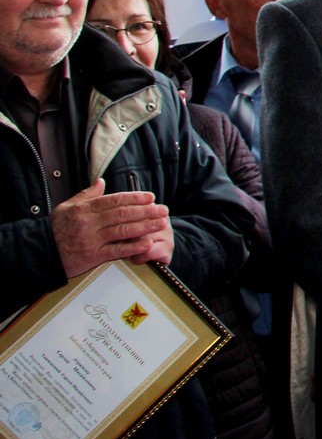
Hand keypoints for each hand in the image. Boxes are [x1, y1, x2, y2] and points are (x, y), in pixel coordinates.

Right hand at [51, 180, 173, 277]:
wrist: (40, 252)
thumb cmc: (56, 229)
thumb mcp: (66, 207)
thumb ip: (86, 195)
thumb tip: (101, 181)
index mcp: (84, 209)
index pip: (115, 200)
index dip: (135, 198)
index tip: (150, 197)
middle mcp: (89, 223)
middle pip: (122, 214)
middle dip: (146, 211)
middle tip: (163, 210)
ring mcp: (91, 240)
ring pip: (123, 231)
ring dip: (145, 227)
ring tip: (161, 223)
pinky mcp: (92, 256)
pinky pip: (116, 250)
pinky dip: (133, 247)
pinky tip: (148, 243)